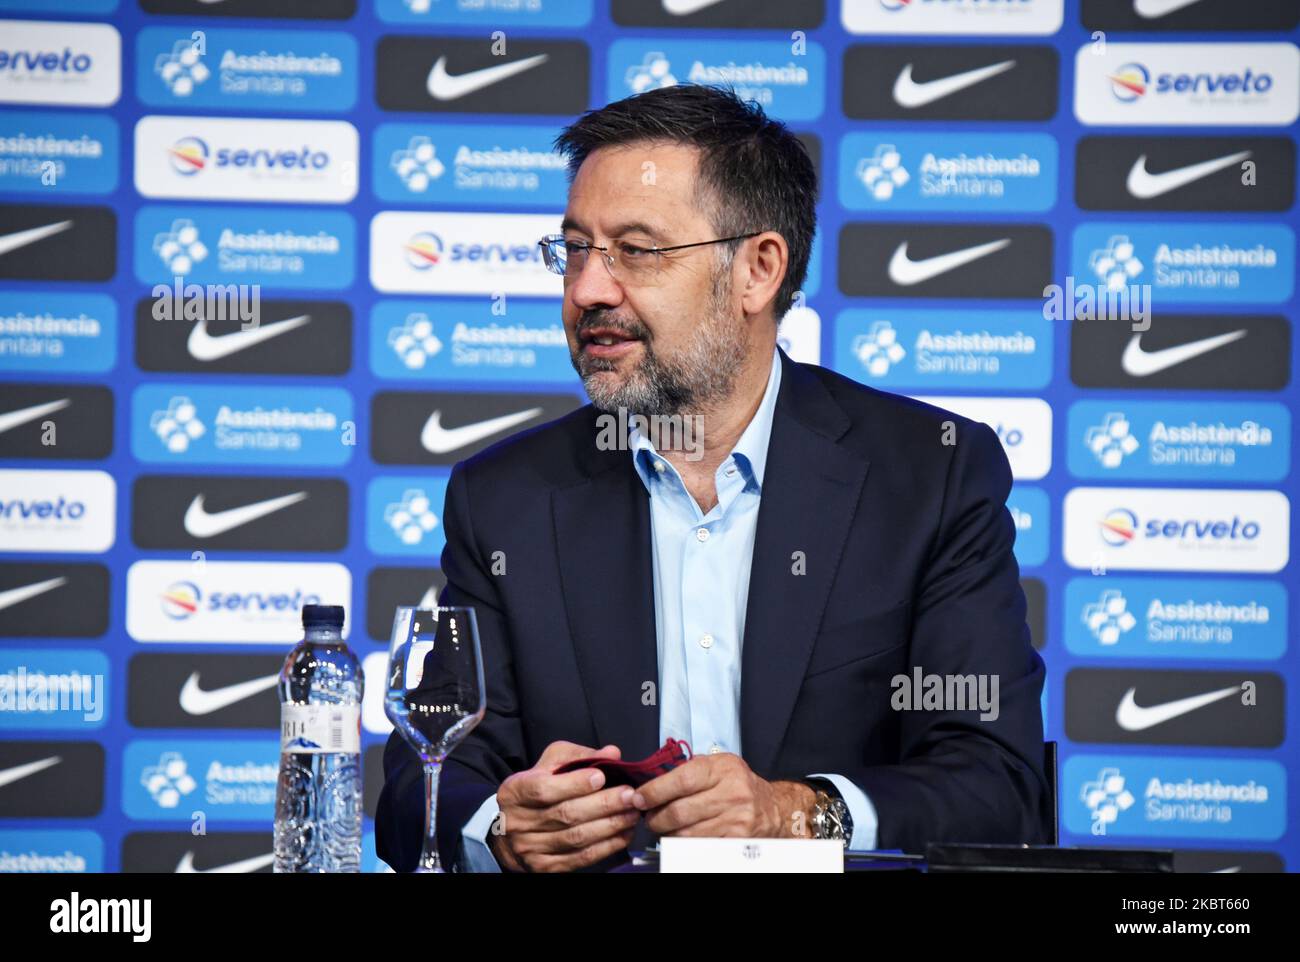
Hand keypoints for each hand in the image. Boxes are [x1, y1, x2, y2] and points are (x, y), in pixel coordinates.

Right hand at [488, 740, 641, 872]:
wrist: (512, 830)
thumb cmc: (537, 788)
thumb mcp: (551, 763)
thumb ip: (580, 756)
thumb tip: (611, 754)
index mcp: (515, 791)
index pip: (543, 789)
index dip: (574, 784)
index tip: (600, 776)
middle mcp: (518, 822)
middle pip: (565, 814)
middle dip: (603, 804)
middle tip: (629, 795)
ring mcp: (530, 847)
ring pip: (576, 838)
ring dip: (610, 826)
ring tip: (632, 813)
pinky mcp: (545, 866)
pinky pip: (581, 858)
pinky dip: (607, 846)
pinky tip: (623, 834)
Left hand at [631, 753, 815, 838]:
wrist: (774, 808)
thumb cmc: (738, 784)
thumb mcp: (719, 765)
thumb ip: (689, 770)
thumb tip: (651, 782)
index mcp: (723, 769)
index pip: (681, 780)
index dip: (655, 791)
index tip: (638, 798)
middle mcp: (732, 793)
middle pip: (680, 812)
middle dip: (655, 818)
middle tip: (648, 817)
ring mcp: (736, 819)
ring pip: (686, 834)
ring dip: (667, 834)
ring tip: (662, 828)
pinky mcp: (737, 841)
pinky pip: (700, 847)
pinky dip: (684, 845)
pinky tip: (680, 838)